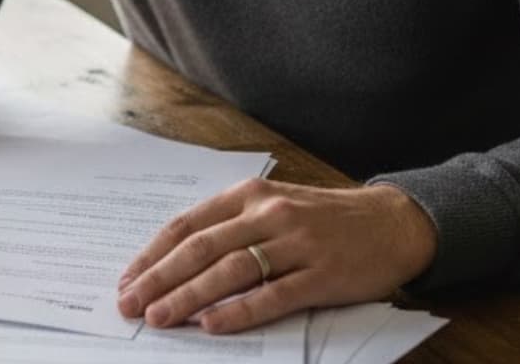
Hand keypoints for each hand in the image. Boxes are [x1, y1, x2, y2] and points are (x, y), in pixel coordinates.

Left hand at [115, 179, 436, 332]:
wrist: (392, 222)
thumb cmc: (326, 219)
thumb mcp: (275, 206)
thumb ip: (232, 227)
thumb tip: (178, 262)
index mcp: (251, 194)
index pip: (189, 224)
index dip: (153, 253)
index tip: (128, 278)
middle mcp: (270, 214)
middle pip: (202, 248)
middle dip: (160, 278)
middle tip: (130, 304)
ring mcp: (296, 244)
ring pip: (230, 270)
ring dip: (189, 296)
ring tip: (160, 318)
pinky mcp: (321, 274)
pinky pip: (272, 295)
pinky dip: (239, 311)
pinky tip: (212, 324)